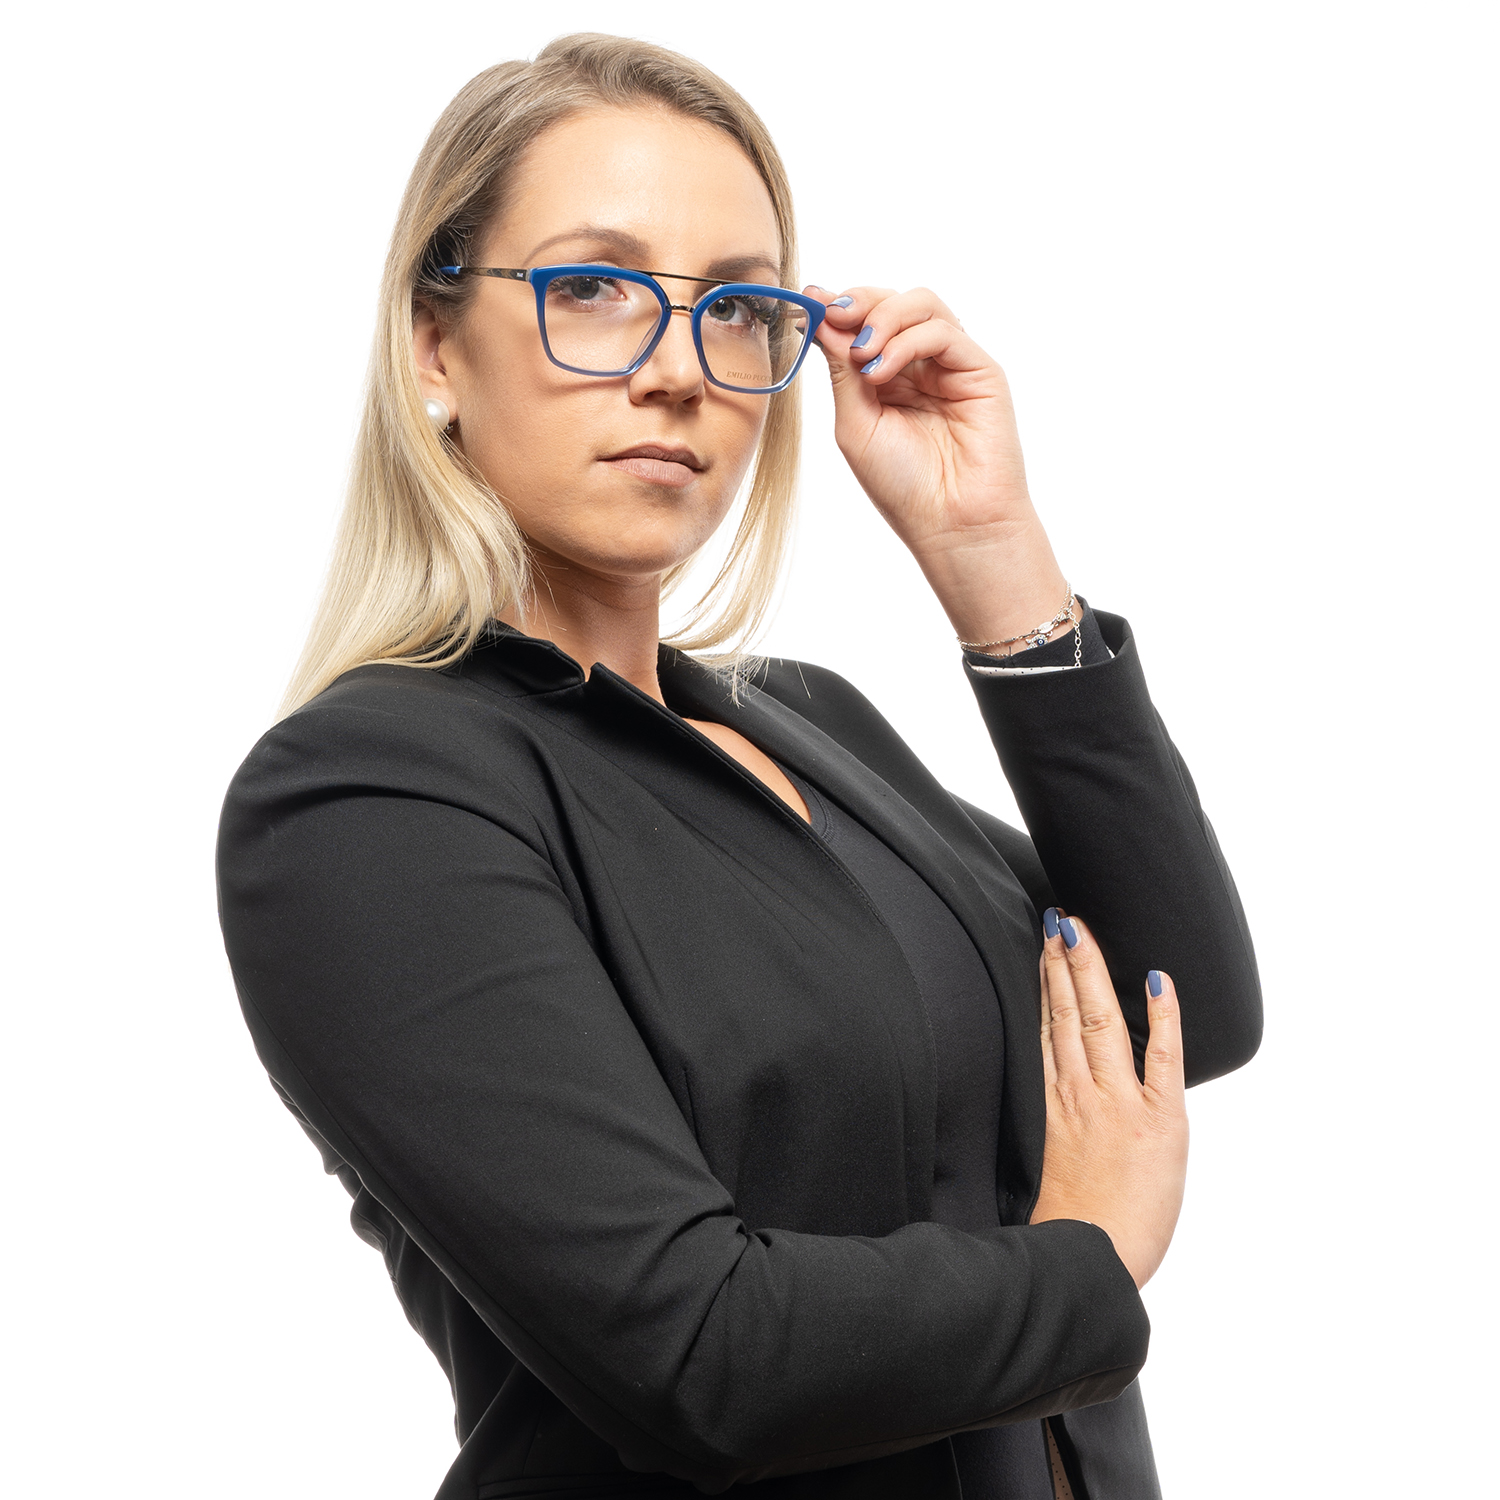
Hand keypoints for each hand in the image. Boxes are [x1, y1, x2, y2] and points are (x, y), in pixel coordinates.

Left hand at [806, 284, 1068, 647]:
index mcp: (888, 379)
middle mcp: (920, 366)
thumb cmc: (903, 486)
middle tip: (832, 315)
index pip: (864, 323)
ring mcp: (951, 366)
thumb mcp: (855, 423)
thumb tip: (819, 318)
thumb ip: (842, 370)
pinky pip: (943, 331)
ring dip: (882, 318)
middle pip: (892, 302)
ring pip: (921, 304)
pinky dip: (907, 340)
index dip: (837, 308)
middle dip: (858, 302)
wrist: (951, 524)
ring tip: (862, 356)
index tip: (808, 303)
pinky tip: (881, 372)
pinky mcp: (980, 371)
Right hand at [1028, 910, 1188, 1290]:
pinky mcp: (1162, 1120)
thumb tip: (1058, 1094)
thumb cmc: (1072, 1227)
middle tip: (1060, 919)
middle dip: (1064, 962)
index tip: (1043, 946)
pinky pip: (1163, 1057)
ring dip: (1092, 973)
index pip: (1046, 1028)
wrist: (1091, 1262)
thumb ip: (1055, 1122)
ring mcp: (1119, 1102)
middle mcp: (1082, 1094)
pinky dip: (1163, 1017)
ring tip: (1082, 933)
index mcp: (1053, 1104)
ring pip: (1100, 1021)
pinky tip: (1158, 981)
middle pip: (1068, 1012)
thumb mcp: (1047, 1165)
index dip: (1044, 983)